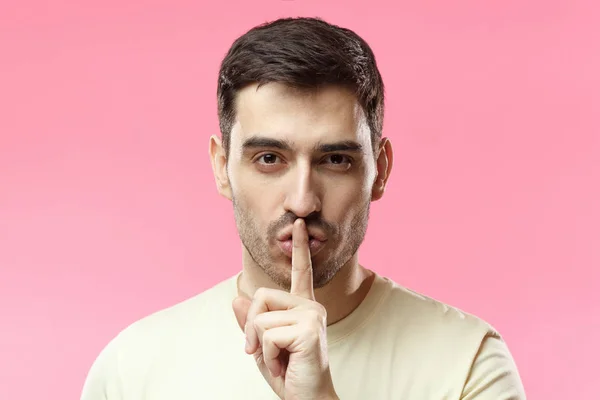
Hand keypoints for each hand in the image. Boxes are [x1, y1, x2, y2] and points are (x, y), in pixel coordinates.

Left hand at [232, 219, 338, 399]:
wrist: (306, 399)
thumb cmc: (289, 374)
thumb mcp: (262, 347)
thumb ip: (251, 323)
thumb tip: (237, 298)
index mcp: (302, 307)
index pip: (300, 272)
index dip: (298, 248)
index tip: (299, 225)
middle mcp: (310, 306)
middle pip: (261, 295)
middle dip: (252, 327)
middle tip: (263, 352)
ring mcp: (312, 315)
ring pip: (261, 316)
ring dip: (260, 345)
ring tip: (278, 361)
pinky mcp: (309, 328)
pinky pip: (267, 334)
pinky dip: (267, 355)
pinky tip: (284, 364)